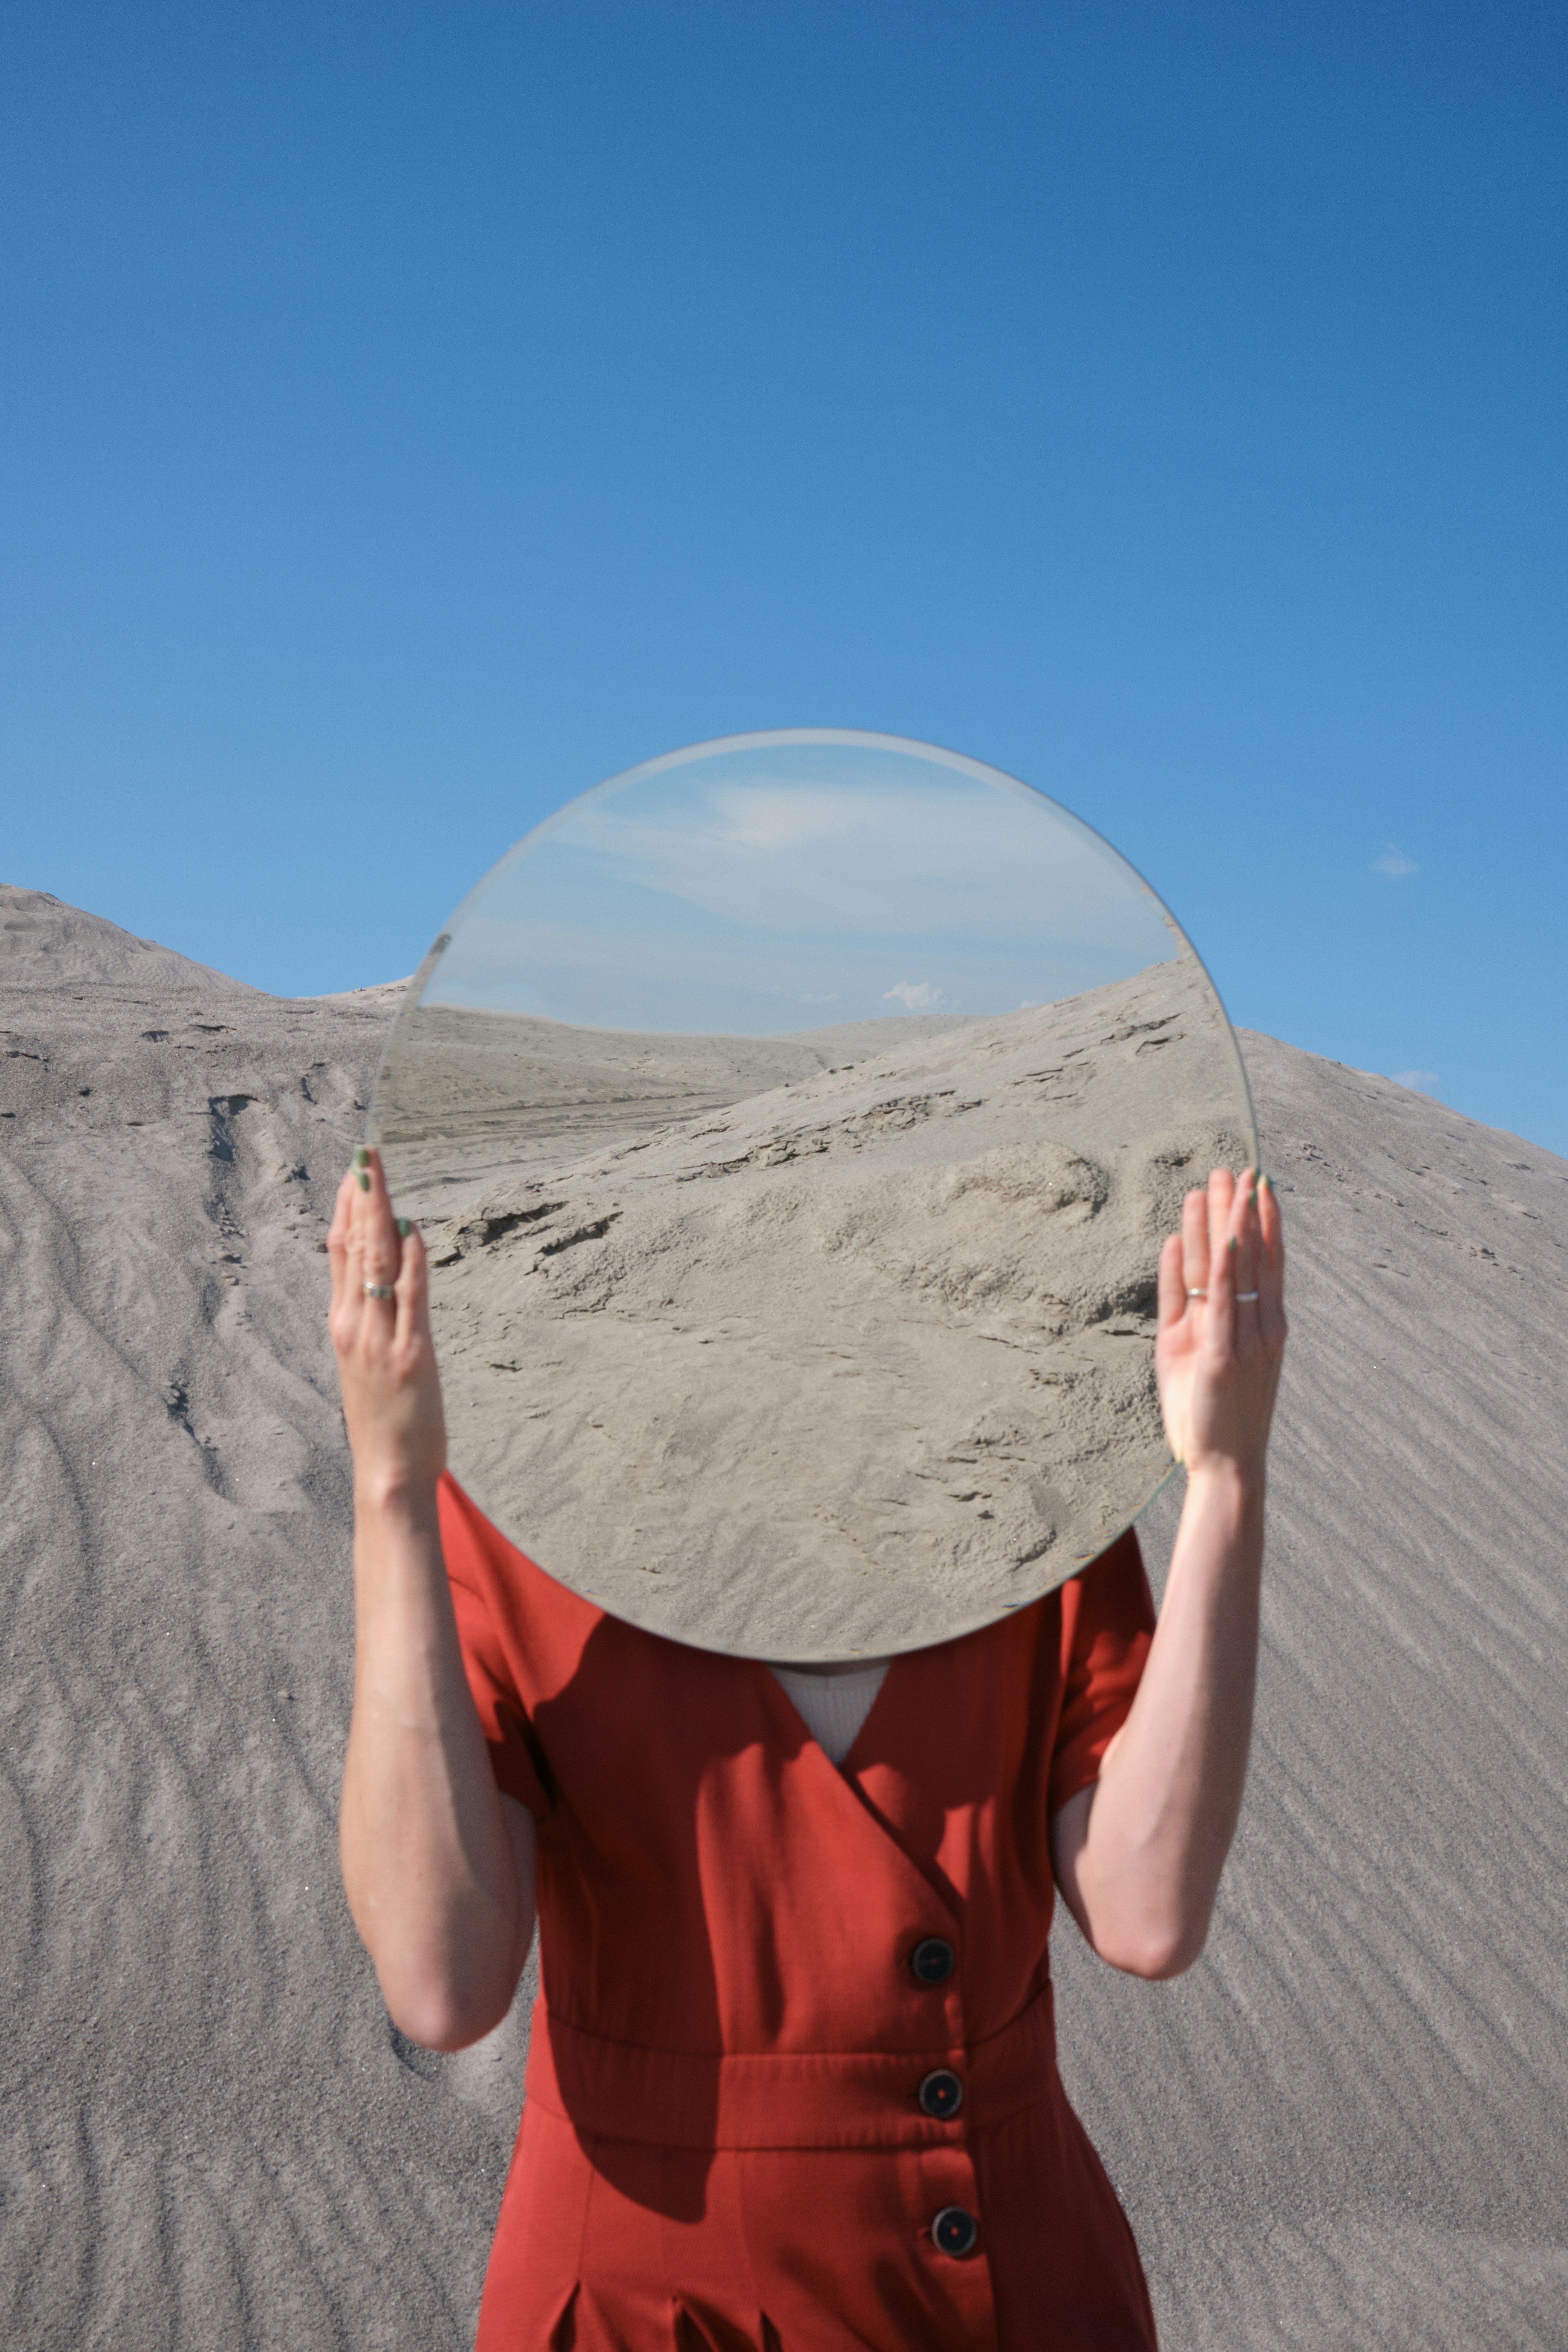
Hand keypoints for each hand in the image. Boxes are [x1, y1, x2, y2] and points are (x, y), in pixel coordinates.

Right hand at [327, 1147, 445, 1497]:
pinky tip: (413, 1232)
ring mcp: (379, 1339)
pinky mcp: (410, 1355)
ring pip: (376, 1264)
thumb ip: (371, 1315)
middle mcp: (354, 1325)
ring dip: (379, 1215)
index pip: (339, 1251)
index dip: (345, 1208)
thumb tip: (383, 1271)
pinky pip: (411, 1298)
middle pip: (355, 1247)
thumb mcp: (366, 1358)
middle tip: (366, 1152)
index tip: (352, 1170)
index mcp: (343, 1323)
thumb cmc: (382, 1416)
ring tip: (380, 1174)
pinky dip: (412, 1262)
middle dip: (361, 1196)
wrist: (386, 1470)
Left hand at [1155, 1168, 1285, 1482]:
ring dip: (1224, 1224)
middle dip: (1242, 1209)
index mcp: (1267, 1327)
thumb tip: (1183, 1254)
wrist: (1229, 1466)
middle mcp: (1263, 1327)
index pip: (1269, 1261)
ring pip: (1235, 1270)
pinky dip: (1211, 1268)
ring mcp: (1244, 1341)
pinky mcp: (1218, 1357)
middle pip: (1253, 1256)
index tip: (1258, 1183)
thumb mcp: (1207, 1352)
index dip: (1264, 1220)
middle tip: (1234, 1168)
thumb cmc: (1216, 1410)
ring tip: (1214, 1184)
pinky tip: (1208, 1237)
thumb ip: (1194, 1305)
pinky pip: (1214, 1303)